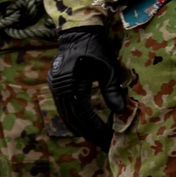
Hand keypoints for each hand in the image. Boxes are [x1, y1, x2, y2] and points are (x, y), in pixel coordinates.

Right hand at [48, 28, 125, 151]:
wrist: (77, 32)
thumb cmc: (96, 47)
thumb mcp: (108, 67)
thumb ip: (112, 90)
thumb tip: (120, 112)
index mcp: (71, 82)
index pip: (83, 112)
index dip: (95, 127)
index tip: (108, 137)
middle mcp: (58, 86)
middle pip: (72, 118)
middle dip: (88, 132)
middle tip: (103, 144)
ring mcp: (55, 86)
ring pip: (65, 115)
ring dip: (80, 128)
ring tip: (96, 139)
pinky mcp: (56, 86)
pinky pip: (64, 108)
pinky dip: (74, 119)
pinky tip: (85, 126)